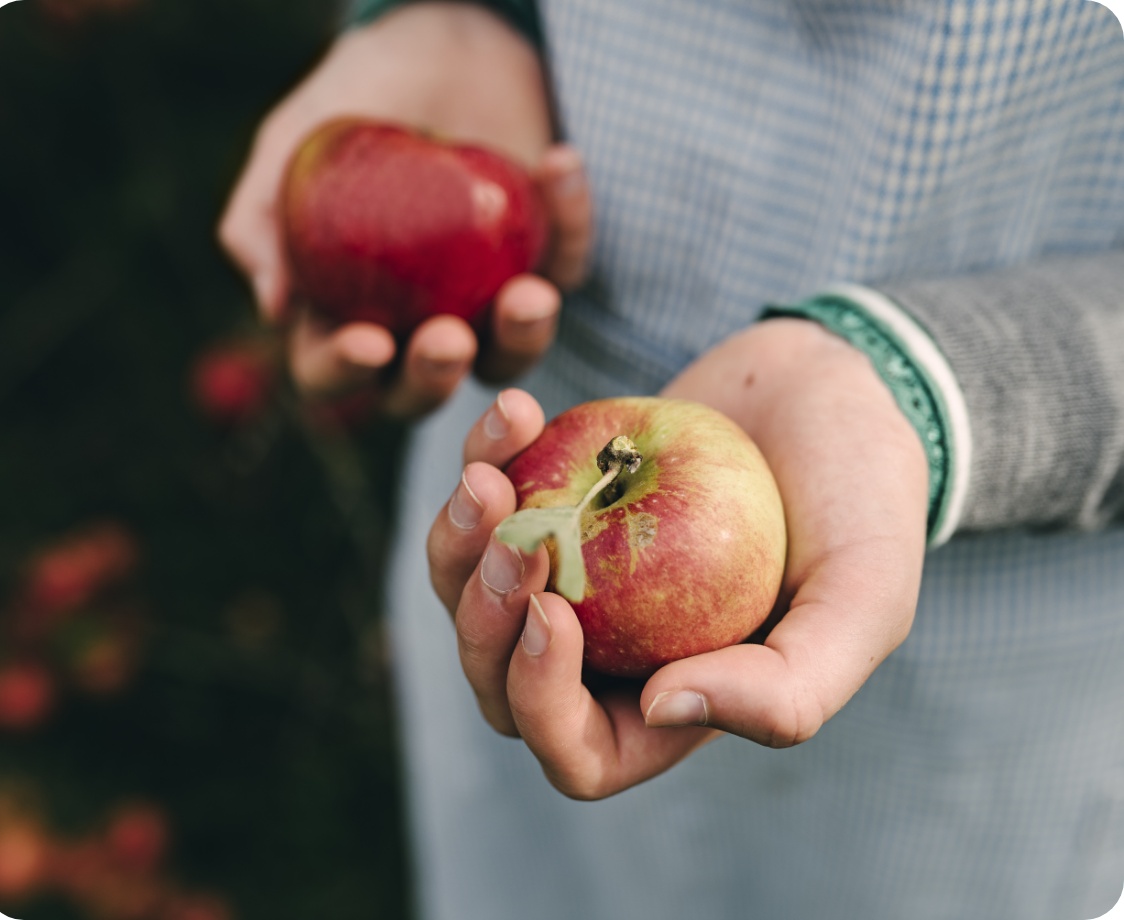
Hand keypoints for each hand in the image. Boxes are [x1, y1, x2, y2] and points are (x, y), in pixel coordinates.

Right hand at [217, 3, 591, 418]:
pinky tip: (556, 164)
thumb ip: (260, 217)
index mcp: (341, 315)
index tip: (369, 342)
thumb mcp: (293, 142)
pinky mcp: (548, 265)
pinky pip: (568, 263)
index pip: (330, 372)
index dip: (343, 371)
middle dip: (434, 378)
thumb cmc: (355, 100)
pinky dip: (570, 220)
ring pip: (507, 358)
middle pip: (420, 391)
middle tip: (449, 339)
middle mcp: (414, 327)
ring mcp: (485, 305)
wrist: (438, 45)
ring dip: (522, 339)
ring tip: (531, 295)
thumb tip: (275, 306)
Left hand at [427, 320, 929, 798]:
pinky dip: (486, 458)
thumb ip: (790, 689)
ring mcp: (574, 575)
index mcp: (672, 702)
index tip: (551, 612)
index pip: (576, 753)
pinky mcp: (553, 502)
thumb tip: (659, 710)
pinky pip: (487, 503)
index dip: (541, 703)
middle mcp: (611, 651)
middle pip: (497, 680)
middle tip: (505, 531)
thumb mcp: (863, 599)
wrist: (835, 389)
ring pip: (470, 595)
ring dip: (458, 543)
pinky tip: (518, 412)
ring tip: (487, 474)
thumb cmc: (861, 500)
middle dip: (479, 619)